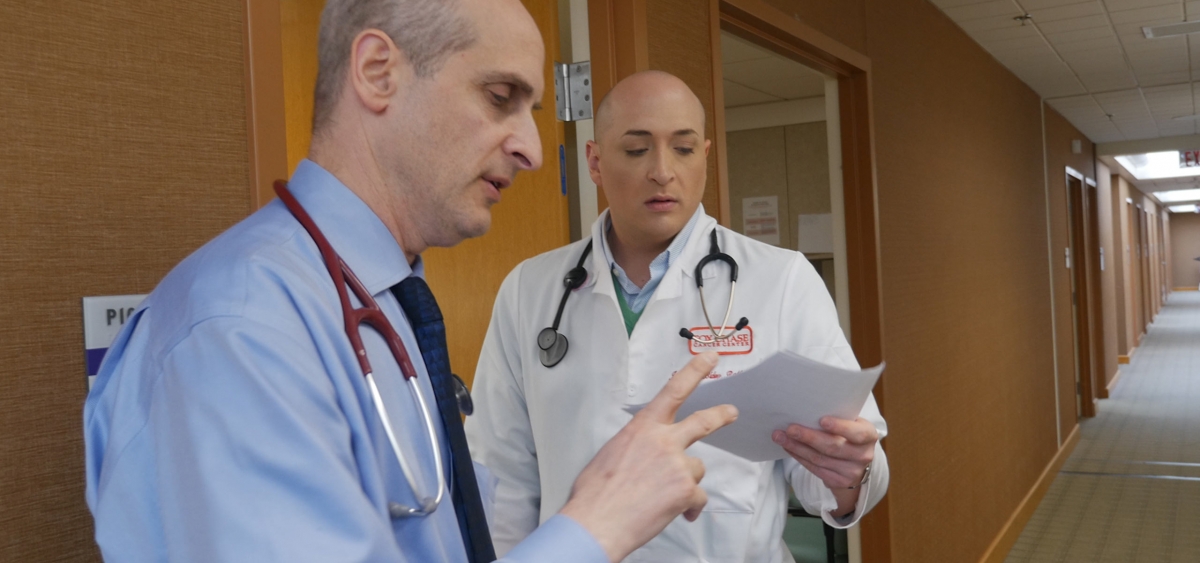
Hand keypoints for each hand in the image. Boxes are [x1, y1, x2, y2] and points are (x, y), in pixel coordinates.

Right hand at [559, 352, 737, 561]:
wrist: (597, 522)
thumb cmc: (596, 493)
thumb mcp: (612, 453)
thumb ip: (636, 446)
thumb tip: (644, 455)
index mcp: (642, 427)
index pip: (673, 390)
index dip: (695, 371)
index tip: (710, 358)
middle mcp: (663, 440)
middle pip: (702, 422)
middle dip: (720, 415)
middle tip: (731, 412)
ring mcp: (677, 464)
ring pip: (696, 468)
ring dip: (685, 482)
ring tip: (662, 497)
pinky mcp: (686, 489)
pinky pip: (697, 498)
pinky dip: (688, 508)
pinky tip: (672, 514)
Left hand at [772, 416, 877, 514]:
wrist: (856, 461)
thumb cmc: (849, 433)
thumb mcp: (852, 423)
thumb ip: (839, 417)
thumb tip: (807, 409)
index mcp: (869, 435)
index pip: (857, 433)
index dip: (840, 427)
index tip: (822, 420)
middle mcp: (863, 455)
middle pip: (832, 447)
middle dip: (808, 437)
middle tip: (790, 429)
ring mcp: (851, 471)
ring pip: (819, 459)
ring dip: (797, 447)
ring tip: (780, 437)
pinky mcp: (838, 481)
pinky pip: (815, 468)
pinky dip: (799, 457)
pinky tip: (788, 447)